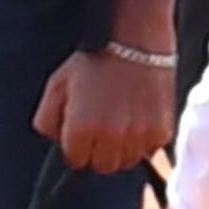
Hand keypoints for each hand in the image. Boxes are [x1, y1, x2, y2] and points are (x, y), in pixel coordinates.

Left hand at [37, 48, 173, 173]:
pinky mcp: (161, 132)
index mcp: (81, 128)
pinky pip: (148, 151)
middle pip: (101, 166)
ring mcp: (138, 136)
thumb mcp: (56, 86)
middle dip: (97, 151)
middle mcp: (110, 137)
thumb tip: (57, 141)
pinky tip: (137, 119)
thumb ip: (46, 120)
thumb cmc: (92, 62)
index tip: (80, 132)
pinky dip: (143, 141)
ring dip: (120, 149)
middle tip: (100, 129)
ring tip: (119, 124)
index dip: (75, 146)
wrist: (134, 42)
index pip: (75, 160)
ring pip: (126, 161)